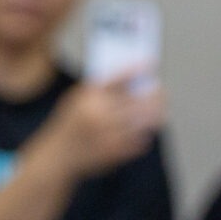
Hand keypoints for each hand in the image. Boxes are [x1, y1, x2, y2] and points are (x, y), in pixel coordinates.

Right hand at [47, 78, 165, 179]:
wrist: (58, 155)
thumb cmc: (71, 122)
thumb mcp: (77, 98)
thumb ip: (101, 88)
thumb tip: (133, 78)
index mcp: (89, 97)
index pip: (120, 78)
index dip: (138, 69)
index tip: (151, 64)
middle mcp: (100, 114)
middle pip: (138, 101)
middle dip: (154, 95)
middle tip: (162, 91)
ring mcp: (108, 135)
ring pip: (143, 123)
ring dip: (155, 115)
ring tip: (160, 110)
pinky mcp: (115, 153)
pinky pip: (139, 141)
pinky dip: (145, 134)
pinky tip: (146, 129)